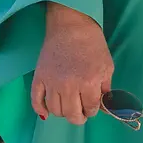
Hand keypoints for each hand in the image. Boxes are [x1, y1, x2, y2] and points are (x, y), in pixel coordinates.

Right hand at [32, 3, 113, 124]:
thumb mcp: (107, 66)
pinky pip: (36, 101)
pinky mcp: (39, 78)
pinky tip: (46, 113)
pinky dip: (40, 110)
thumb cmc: (92, 44)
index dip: (93, 110)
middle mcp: (69, 86)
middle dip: (79, 116)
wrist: (71, 25)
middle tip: (81, 112)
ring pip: (55, 111)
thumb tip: (105, 107)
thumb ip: (106, 89)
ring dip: (63, 112)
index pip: (91, 109)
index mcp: (89, 82)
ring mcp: (52, 83)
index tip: (92, 106)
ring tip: (68, 106)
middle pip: (72, 114)